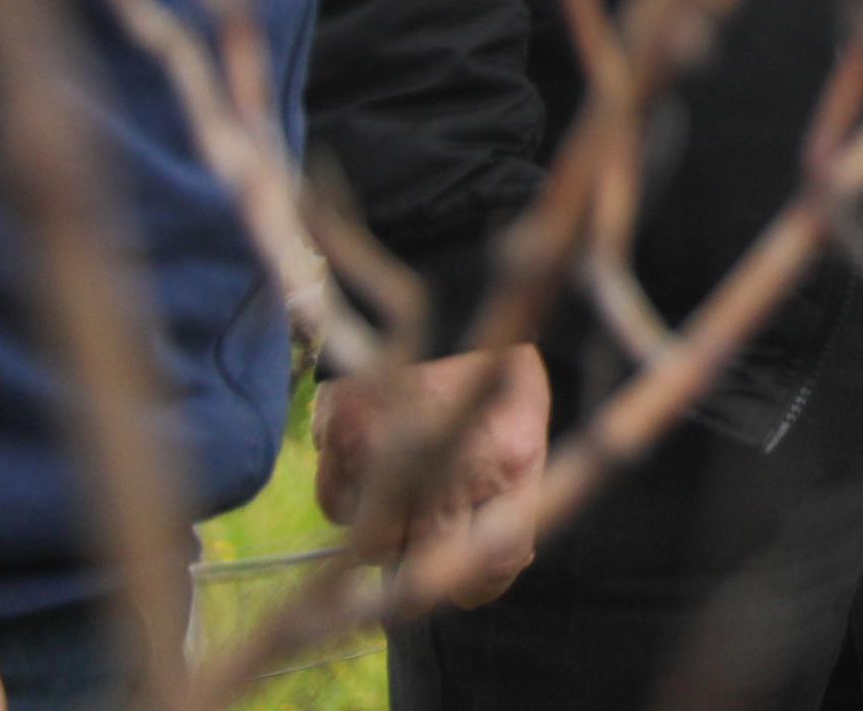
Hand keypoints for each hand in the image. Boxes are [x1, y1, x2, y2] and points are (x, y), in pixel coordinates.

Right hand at [314, 345, 553, 609]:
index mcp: (510, 462)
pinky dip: (350, 497)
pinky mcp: (340, 437)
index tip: (470, 580)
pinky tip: (371, 460)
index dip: (481, 584)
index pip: (496, 565)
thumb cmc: (494, 354)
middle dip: (421, 573)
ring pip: (371, 545)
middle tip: (423, 546)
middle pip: (421, 576)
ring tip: (401, 485)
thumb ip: (515, 488)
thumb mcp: (527, 414)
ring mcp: (388, 457)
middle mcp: (447, 470)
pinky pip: (335, 504)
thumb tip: (505, 559)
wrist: (445, 278)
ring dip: (384, 531)